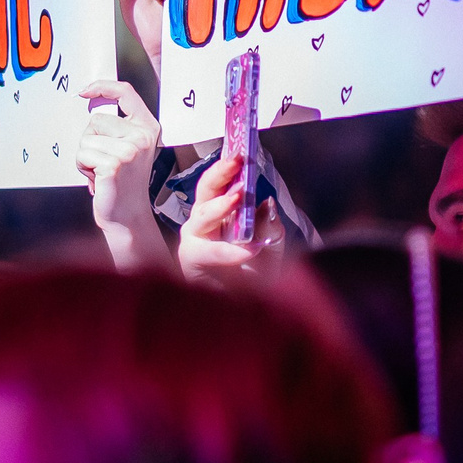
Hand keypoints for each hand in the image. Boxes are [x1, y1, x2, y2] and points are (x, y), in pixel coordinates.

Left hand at [76, 81, 171, 273]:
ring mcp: (129, 151)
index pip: (125, 93)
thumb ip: (116, 125)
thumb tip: (90, 100)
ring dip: (85, 157)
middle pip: (95, 120)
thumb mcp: (127, 147)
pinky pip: (82, 155)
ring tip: (101, 171)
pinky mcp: (114, 164)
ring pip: (85, 139)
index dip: (103, 86)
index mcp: (147, 127)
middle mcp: (141, 137)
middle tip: (103, 161)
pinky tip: (98, 179)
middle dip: (90, 140)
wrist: (126, 214)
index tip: (86, 90)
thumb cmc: (123, 181)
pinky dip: (83, 168)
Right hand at [176, 151, 279, 283]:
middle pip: (205, 192)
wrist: (244, 312)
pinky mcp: (190, 262)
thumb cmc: (253, 277)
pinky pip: (208, 253)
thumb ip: (270, 227)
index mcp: (220, 214)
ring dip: (220, 206)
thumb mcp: (272, 248)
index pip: (220, 183)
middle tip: (237, 162)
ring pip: (201, 218)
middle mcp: (203, 224)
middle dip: (220, 175)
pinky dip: (228, 252)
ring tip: (240, 198)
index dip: (228, 167)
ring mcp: (194, 242)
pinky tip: (247, 250)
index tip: (242, 150)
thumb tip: (267, 202)